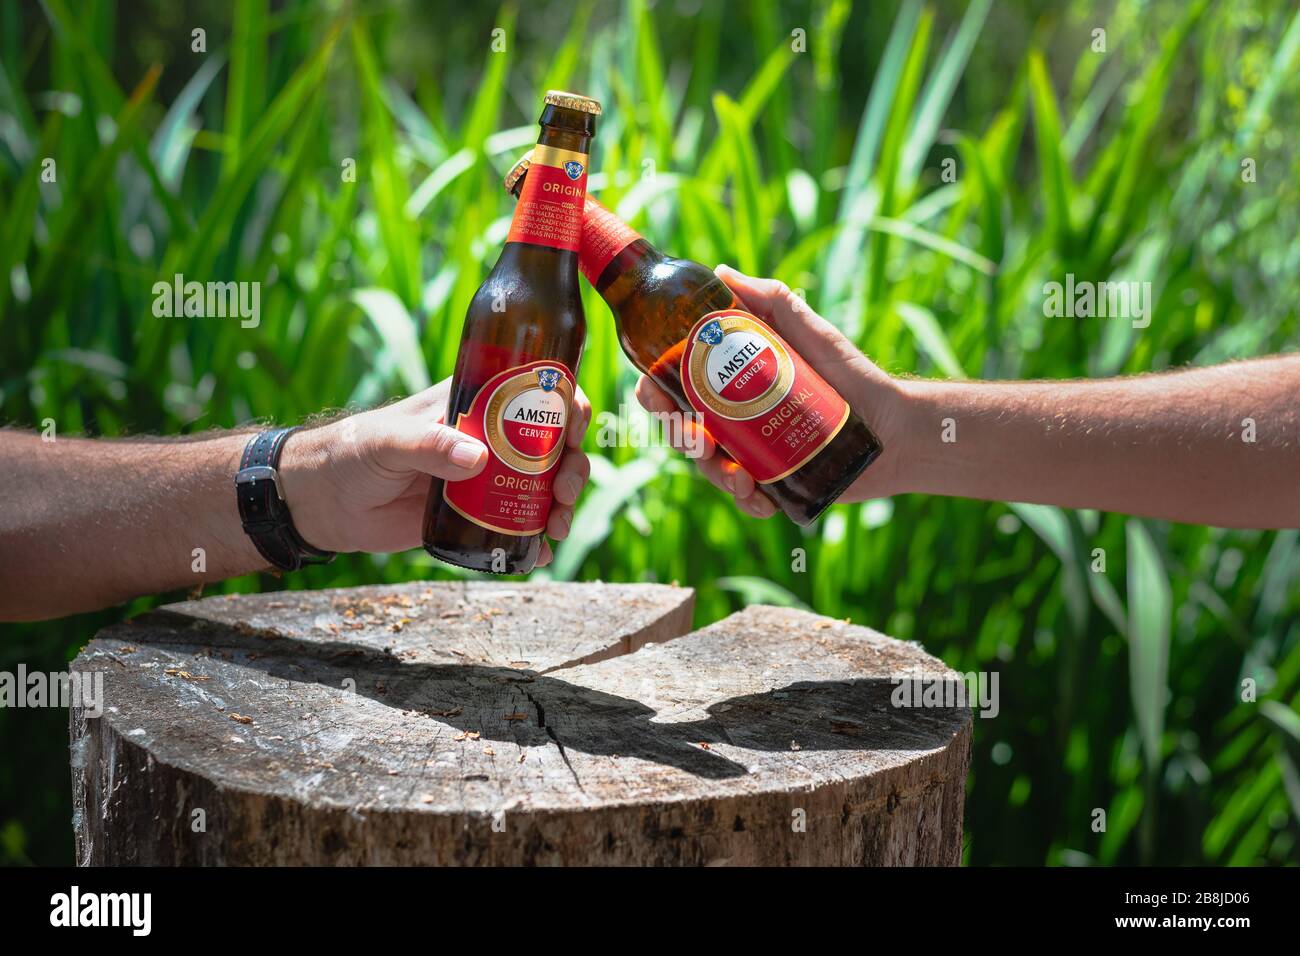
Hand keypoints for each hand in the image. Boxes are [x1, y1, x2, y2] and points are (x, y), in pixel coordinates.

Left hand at [278, 378, 591, 566]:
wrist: (326, 503)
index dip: (567, 406)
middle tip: (562, 492)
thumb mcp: (387, 441)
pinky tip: (541, 554)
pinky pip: (517, 526)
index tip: (575, 429)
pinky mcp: (475, 517)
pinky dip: (536, 540)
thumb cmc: (352, 452)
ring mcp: (486, 479)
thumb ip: (428, 445)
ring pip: (542, 487)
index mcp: (475, 405)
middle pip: (552, 446)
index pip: (534, 394)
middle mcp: (489, 438)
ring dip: (561, 505)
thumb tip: (478, 459)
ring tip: (556, 527)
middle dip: (571, 467)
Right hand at [634, 264, 907, 516]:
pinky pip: (748, 499)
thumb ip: (772, 301)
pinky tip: (755, 493)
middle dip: (677, 435)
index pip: (677, 387)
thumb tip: (722, 271)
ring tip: (734, 471)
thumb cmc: (852, 374)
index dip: (654, 390)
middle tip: (696, 434)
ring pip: (712, 468)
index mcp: (731, 386)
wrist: (895, 424)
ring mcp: (753, 455)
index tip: (652, 388)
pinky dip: (746, 499)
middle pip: (683, 430)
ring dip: (712, 471)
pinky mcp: (776, 486)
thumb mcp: (810, 332)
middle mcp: (735, 421)